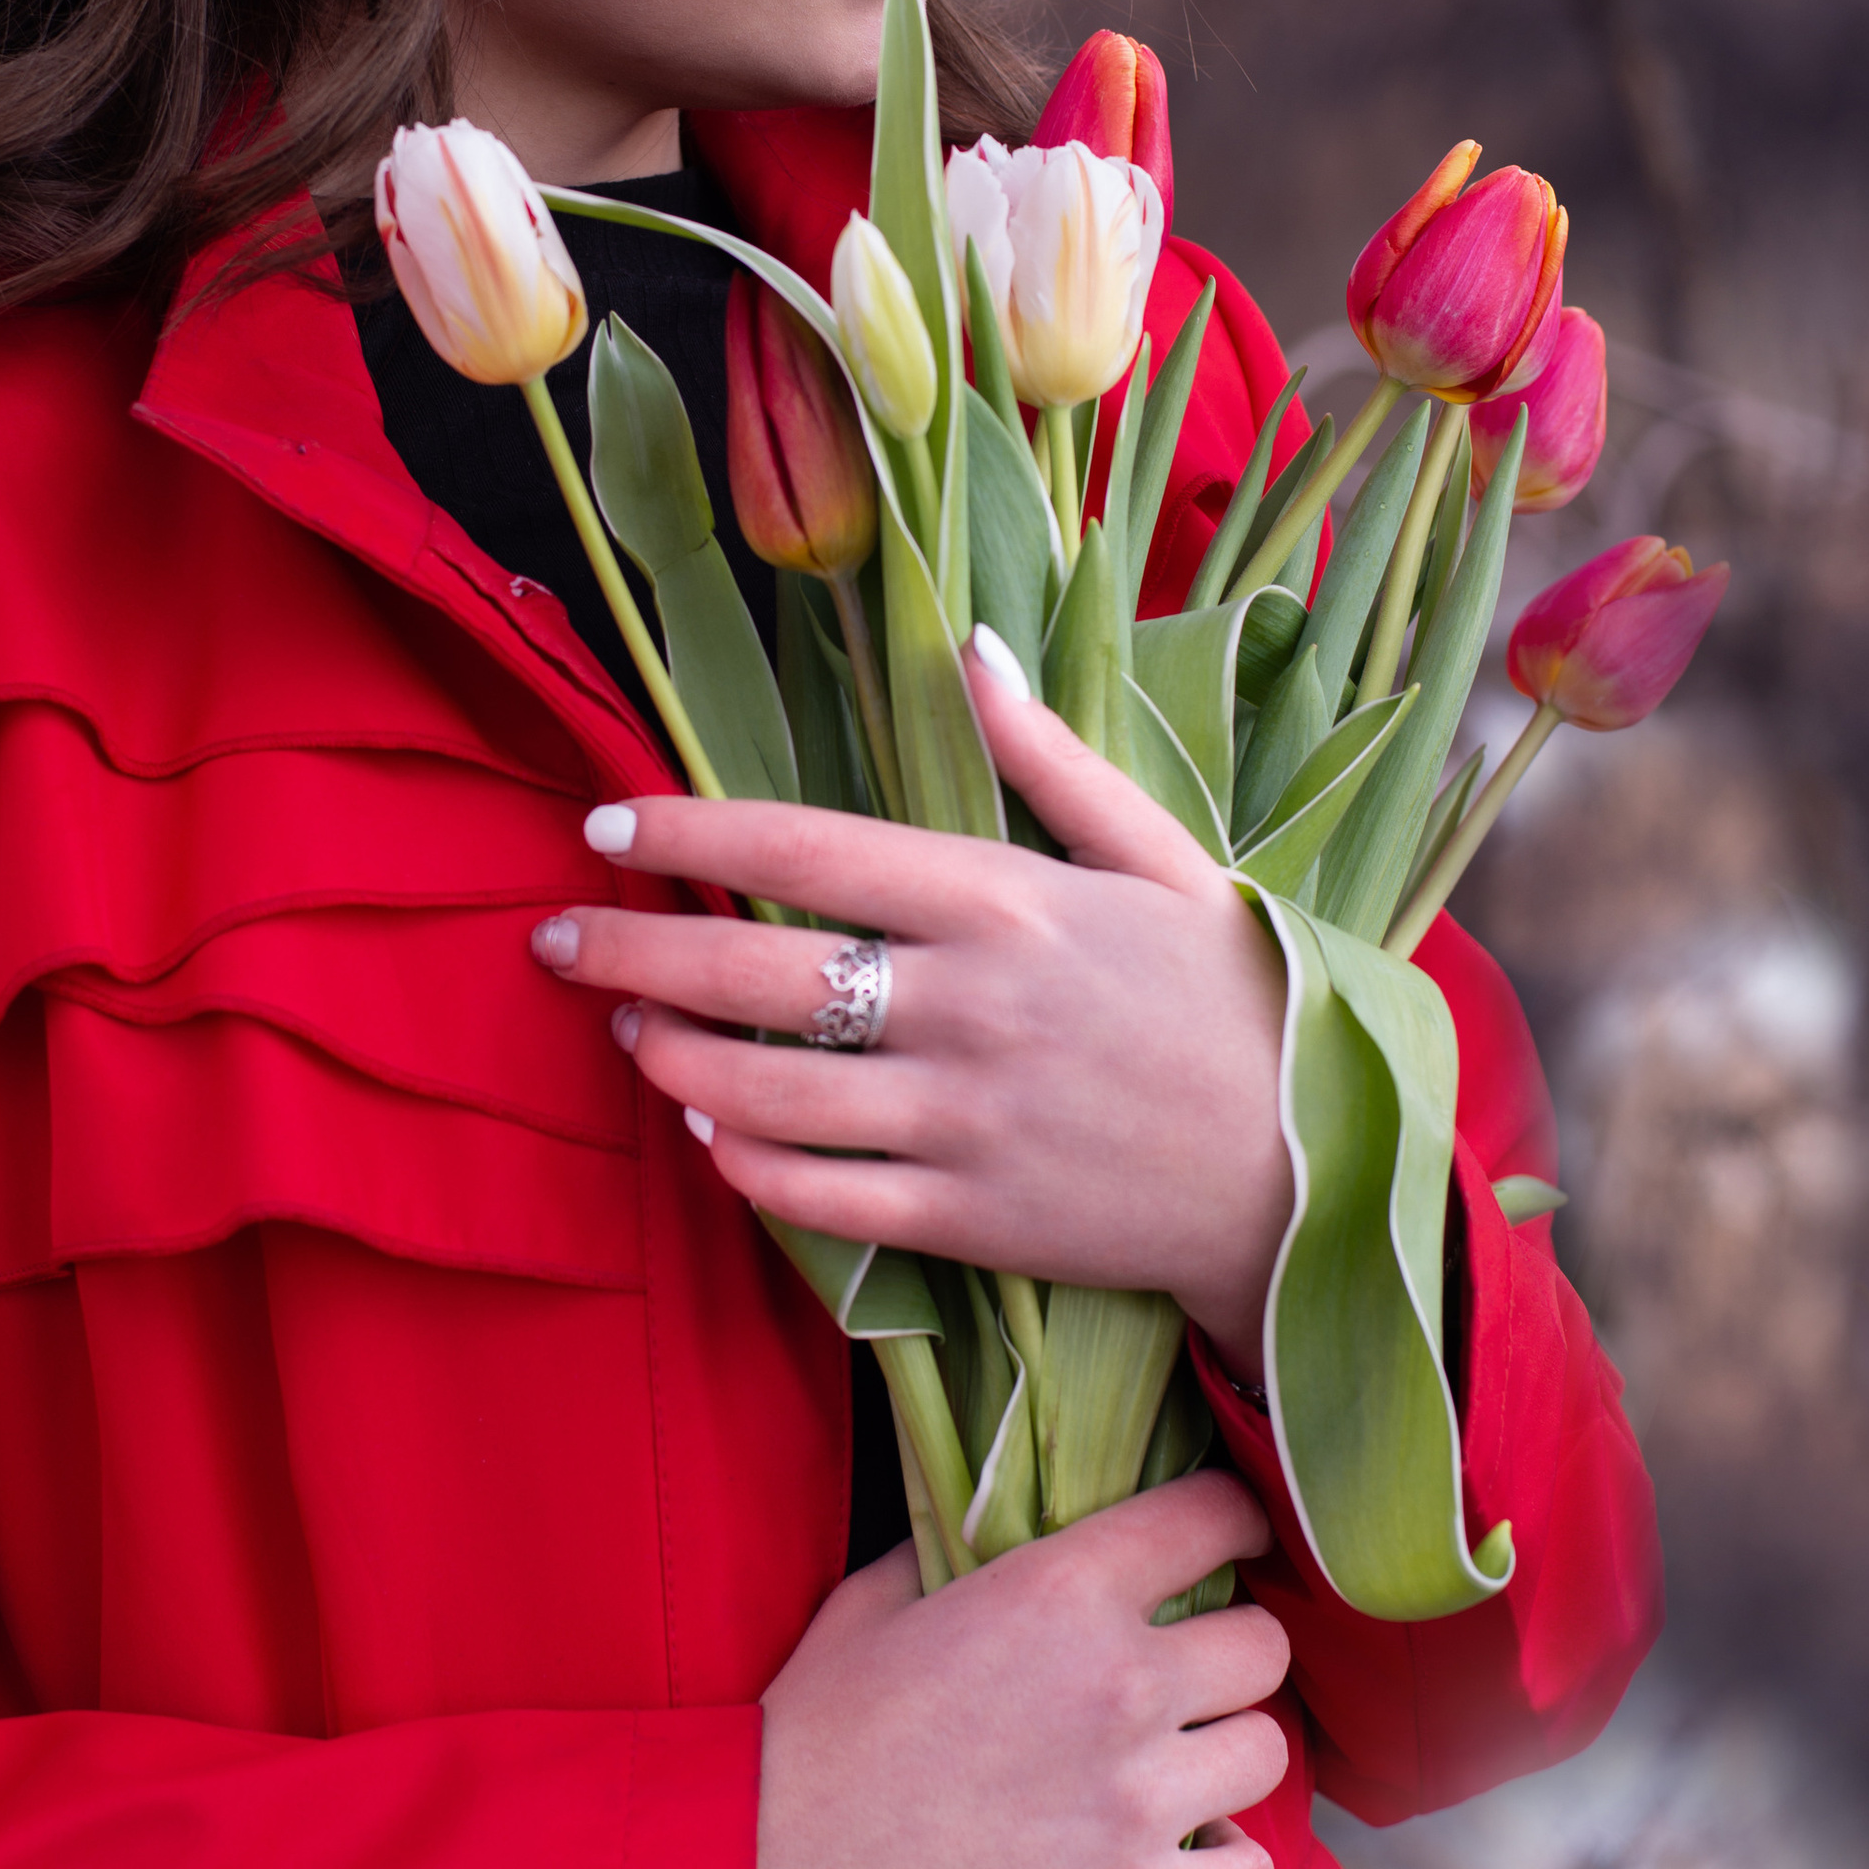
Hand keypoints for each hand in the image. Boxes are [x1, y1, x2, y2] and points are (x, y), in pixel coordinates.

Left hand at [528, 650, 1292, 1373]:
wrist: (1314, 1174)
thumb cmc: (1239, 999)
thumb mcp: (1166, 856)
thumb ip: (1053, 759)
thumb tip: (974, 650)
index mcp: (1008, 900)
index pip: (804, 846)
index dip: (686, 831)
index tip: (604, 825)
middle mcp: (969, 1007)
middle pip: (753, 969)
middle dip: (631, 947)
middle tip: (554, 939)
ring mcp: (964, 1121)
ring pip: (762, 1090)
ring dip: (669, 1056)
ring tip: (624, 1026)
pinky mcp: (971, 1218)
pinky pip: (816, 1195)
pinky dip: (742, 1161)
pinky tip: (706, 1126)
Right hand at [755, 1473, 1290, 1868]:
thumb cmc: (811, 1732)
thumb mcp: (881, 1596)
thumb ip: (973, 1549)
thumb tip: (1019, 1528)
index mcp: (1060, 1587)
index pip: (1215, 1517)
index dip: (1232, 1527)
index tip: (1230, 1549)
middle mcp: (1121, 1682)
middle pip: (1263, 1649)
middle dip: (1227, 1661)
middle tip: (1180, 1687)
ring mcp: (1139, 1802)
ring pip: (1268, 1754)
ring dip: (1223, 1759)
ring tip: (1169, 1777)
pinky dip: (1221, 1864)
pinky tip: (1170, 1856)